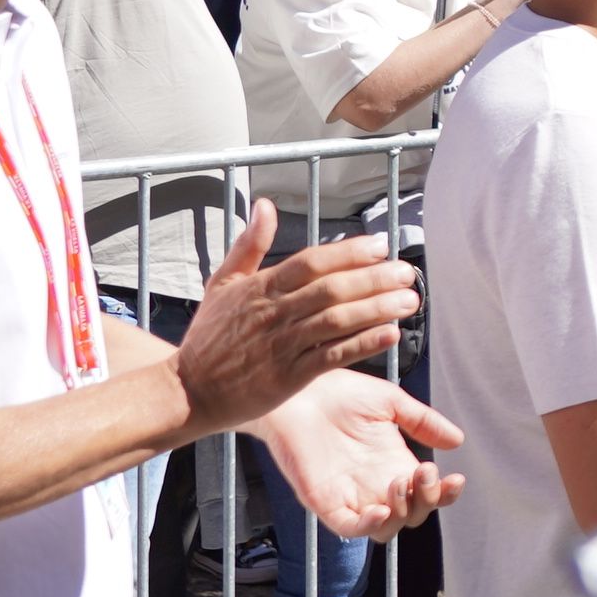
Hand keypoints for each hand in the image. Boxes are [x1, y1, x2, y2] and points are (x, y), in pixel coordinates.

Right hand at [176, 205, 420, 434]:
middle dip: (374, 279)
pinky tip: (389, 334)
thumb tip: (264, 205)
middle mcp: (273, 314)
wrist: (188, 391)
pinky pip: (331, 357)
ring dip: (377, 309)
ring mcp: (281, 347)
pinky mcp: (287, 378)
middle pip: (331, 290)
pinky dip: (362, 345)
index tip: (382, 245)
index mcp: (260, 288)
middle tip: (407, 272)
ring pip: (336, 322)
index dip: (349, 252)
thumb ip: (248, 245)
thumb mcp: (221, 284)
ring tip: (409, 300)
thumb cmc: (209, 336)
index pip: (311, 262)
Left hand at [248, 370, 461, 536]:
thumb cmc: (339, 393)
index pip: (426, 494)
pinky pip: (349, 528)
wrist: (299, 390)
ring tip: (400, 483)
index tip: (455, 478)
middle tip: (424, 472)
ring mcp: (350, 496)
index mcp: (393, 464)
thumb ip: (423, 422)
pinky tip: (380, 510)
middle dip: (426, 499)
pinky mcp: (324, 502)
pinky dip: (367, 526)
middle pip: (412, 515)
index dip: (444, 494)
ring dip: (402, 513)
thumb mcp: (391, 402)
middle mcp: (375, 485)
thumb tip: (457, 441)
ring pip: (385, 529)